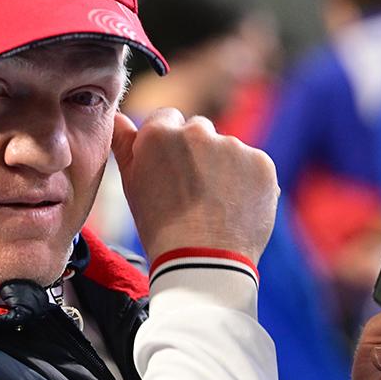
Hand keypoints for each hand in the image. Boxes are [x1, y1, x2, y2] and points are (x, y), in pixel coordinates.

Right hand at [111, 109, 278, 261]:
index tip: (171, 168)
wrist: (203, 262)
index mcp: (159, 133)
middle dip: (197, 151)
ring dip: (223, 166)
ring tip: (216, 204)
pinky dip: (248, 181)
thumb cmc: (160, 227)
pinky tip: (236, 207)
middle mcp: (196, 131)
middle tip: (193, 189)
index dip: (169, 144)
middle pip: (199, 129)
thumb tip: (119, 117)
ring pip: (227, 148)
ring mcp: (232, 146)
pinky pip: (253, 165)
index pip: (167, 117)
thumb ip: (125, 144)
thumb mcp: (132, 184)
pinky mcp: (261, 163)